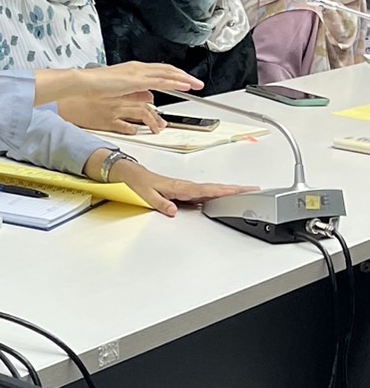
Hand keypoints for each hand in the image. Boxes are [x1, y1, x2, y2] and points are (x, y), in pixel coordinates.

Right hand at [58, 92, 166, 134]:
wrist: (63, 102)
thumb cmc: (78, 97)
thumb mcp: (99, 90)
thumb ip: (115, 92)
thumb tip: (126, 95)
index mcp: (117, 89)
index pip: (144, 93)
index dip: (152, 100)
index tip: (155, 105)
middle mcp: (119, 98)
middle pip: (147, 105)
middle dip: (157, 115)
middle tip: (162, 123)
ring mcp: (114, 110)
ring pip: (142, 114)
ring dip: (152, 123)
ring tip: (157, 129)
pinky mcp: (108, 121)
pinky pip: (126, 127)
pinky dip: (133, 129)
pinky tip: (135, 131)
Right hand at [75, 62, 202, 99]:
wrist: (83, 83)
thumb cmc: (94, 87)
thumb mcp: (119, 89)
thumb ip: (135, 91)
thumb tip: (148, 96)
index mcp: (133, 69)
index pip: (159, 70)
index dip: (174, 74)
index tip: (184, 80)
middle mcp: (138, 68)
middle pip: (167, 69)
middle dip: (184, 75)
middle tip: (197, 82)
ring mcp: (138, 73)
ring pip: (167, 73)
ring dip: (183, 79)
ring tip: (196, 84)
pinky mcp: (136, 80)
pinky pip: (160, 81)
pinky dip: (174, 82)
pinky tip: (184, 86)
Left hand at [113, 160, 256, 216]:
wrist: (132, 175)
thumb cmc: (140, 183)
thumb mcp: (147, 195)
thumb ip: (161, 203)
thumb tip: (174, 211)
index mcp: (181, 187)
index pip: (207, 190)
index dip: (224, 191)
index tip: (240, 190)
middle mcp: (186, 187)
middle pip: (215, 189)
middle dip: (235, 189)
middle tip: (254, 190)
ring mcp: (187, 189)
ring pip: (212, 190)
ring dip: (229, 191)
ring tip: (247, 193)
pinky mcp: (185, 192)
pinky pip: (205, 194)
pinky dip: (217, 194)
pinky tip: (225, 199)